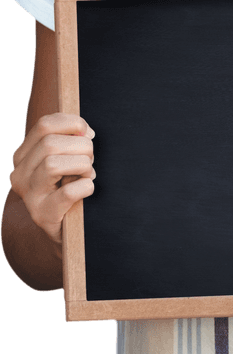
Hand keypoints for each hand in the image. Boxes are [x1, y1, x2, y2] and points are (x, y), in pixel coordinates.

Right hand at [9, 113, 95, 247]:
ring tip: (87, 174)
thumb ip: (69, 141)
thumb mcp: (64, 160)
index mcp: (23, 156)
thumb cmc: (67, 188)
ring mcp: (29, 196)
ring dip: (81, 165)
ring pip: (52, 164)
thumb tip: (85, 132)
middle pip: (50, 143)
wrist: (62, 230)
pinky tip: (87, 189)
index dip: (72, 123)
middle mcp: (20, 174)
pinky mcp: (43, 215)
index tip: (87, 133)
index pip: (44, 124)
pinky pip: (68, 192)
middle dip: (81, 147)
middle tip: (90, 160)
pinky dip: (85, 187)